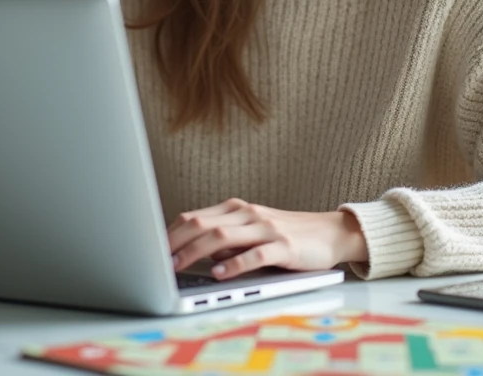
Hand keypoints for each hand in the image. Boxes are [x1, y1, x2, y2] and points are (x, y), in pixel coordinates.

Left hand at [167, 198, 366, 280]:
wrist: (330, 233)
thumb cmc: (287, 236)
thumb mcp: (251, 233)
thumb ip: (225, 240)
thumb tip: (193, 254)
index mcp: (236, 209)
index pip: (194, 216)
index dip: (170, 232)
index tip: (152, 249)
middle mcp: (247, 214)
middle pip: (202, 223)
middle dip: (175, 241)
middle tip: (158, 260)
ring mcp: (265, 228)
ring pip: (222, 235)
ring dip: (196, 251)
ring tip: (179, 266)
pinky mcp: (284, 246)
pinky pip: (254, 253)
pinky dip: (233, 264)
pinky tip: (219, 273)